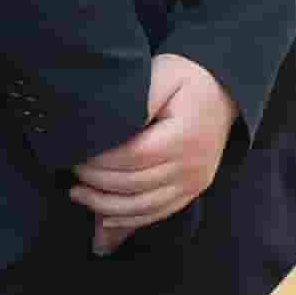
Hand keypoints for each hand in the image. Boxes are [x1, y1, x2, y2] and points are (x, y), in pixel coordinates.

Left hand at [75, 52, 231, 253]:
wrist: (224, 91)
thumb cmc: (188, 79)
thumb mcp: (162, 75)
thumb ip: (137, 100)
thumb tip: (105, 124)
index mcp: (182, 137)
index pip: (132, 157)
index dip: (100, 160)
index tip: (76, 152)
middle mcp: (190, 165)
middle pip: (134, 184)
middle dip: (97, 182)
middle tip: (71, 169)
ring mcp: (194, 182)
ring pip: (144, 206)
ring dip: (107, 206)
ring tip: (78, 194)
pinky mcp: (193, 190)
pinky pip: (159, 212)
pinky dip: (131, 219)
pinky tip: (106, 217)